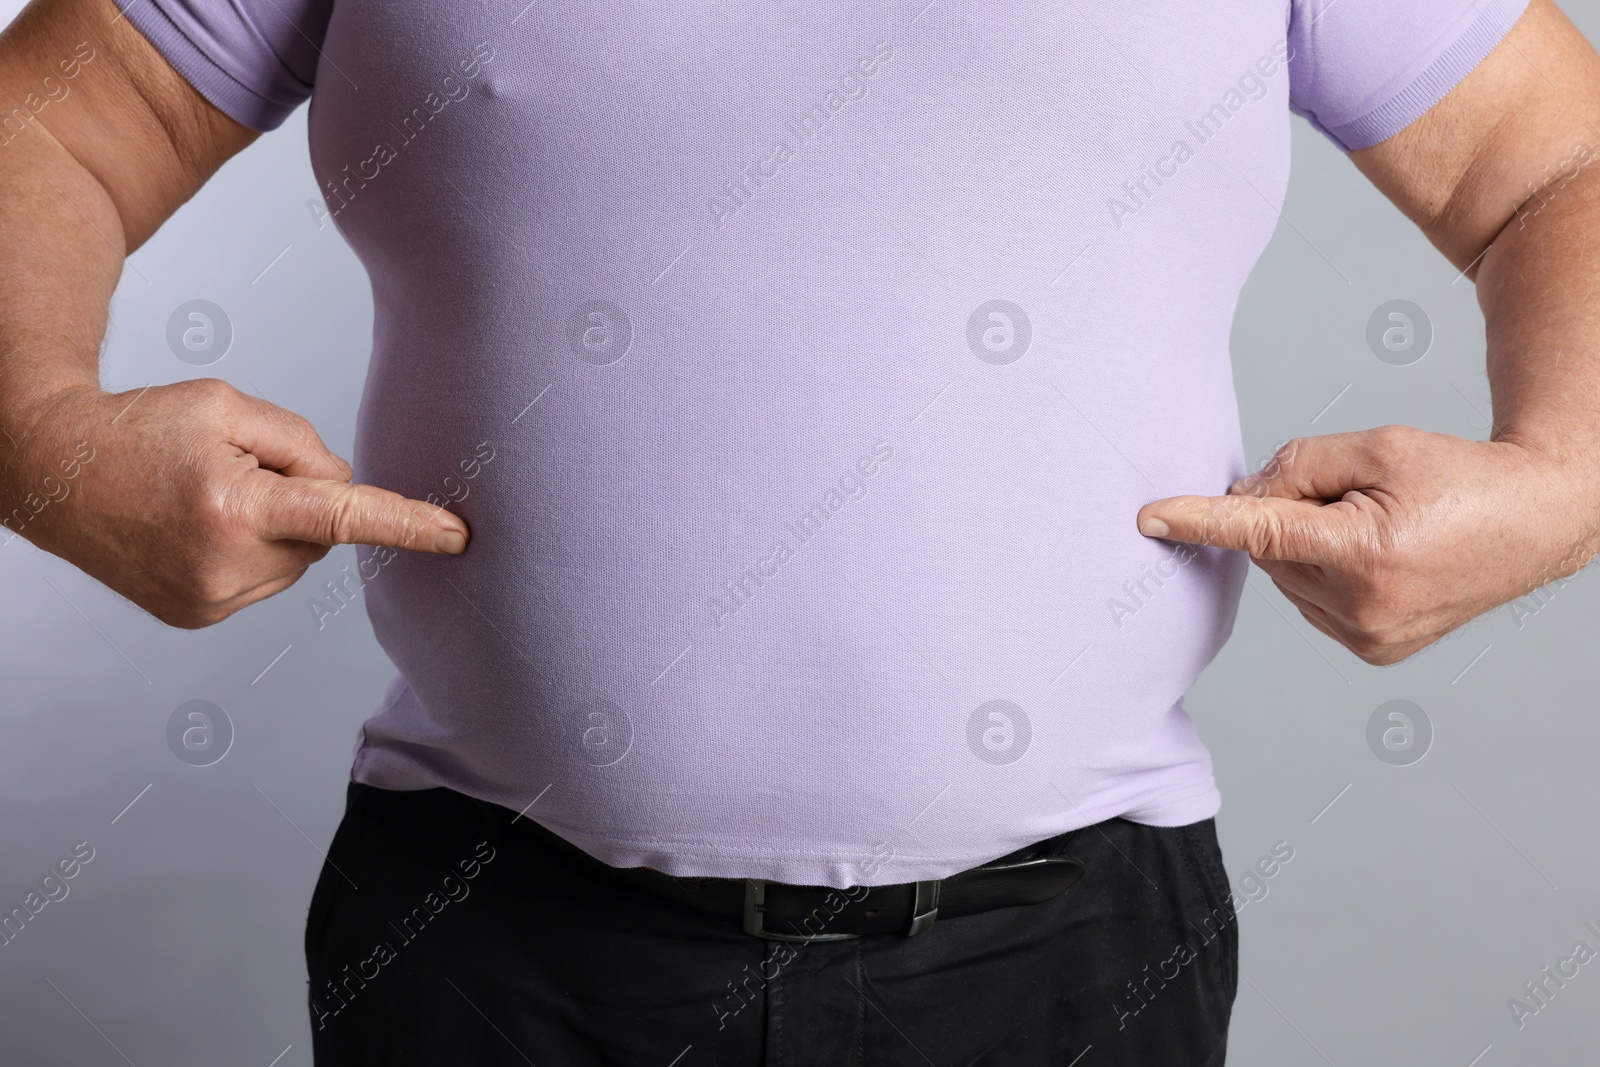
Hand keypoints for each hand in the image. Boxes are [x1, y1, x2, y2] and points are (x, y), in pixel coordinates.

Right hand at [0, 379, 468, 628]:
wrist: (56, 471)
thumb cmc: (143, 428)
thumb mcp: (229, 406)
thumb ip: (304, 444)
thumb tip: (346, 491)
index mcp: (234, 507)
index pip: (342, 516)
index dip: (406, 525)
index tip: (457, 535)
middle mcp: (224, 566)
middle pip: (319, 534)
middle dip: (297, 500)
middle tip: (232, 472)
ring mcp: (209, 600)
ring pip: (295, 561)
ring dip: (273, 529)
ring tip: (207, 500)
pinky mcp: (198, 616)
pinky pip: (263, 580)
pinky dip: (250, 553)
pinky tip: (200, 529)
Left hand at [1134, 425, 1599, 663]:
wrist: (1532, 523)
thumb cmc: (1457, 478)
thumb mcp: (1378, 446)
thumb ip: (1297, 464)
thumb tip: (1241, 497)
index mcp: (1366, 555)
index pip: (1260, 533)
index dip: (1201, 521)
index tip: (1150, 518)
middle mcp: (1364, 609)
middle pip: (1268, 549)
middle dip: (1284, 512)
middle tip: (1345, 492)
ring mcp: (1368, 638)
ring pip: (1284, 577)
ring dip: (1302, 544)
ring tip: (1370, 523)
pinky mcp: (1372, 650)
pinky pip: (1308, 600)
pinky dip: (1318, 571)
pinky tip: (1369, 554)